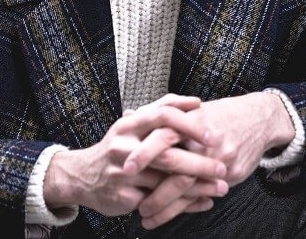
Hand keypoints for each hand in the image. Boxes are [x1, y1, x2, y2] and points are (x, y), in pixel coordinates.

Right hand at [43, 94, 215, 216]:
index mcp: (129, 124)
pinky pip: (160, 202)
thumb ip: (161, 112)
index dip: (189, 122)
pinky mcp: (124, 197)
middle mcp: (125, 146)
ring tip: (221, 186)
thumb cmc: (117, 147)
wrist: (82, 176)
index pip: (163, 115)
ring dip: (197, 186)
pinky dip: (185, 204)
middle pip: (167, 152)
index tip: (213, 133)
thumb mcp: (133, 125)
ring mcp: (123, 173)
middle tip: (223, 166)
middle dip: (199, 161)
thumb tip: (195, 102)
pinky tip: (203, 202)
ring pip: (166, 181)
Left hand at [124, 92, 293, 227]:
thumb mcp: (190, 109)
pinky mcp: (230, 172)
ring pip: (187, 184)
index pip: (162, 134)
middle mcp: (202, 137)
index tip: (126, 168)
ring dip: (164, 204)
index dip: (144, 152)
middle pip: (175, 159)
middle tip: (135, 203)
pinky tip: (167, 216)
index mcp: (188, 118)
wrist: (258, 118)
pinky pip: (203, 193)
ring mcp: (218, 156)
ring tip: (145, 216)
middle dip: (153, 184)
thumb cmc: (218, 114)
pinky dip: (184, 208)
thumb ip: (158, 115)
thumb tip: (128, 113)